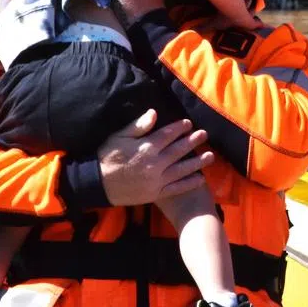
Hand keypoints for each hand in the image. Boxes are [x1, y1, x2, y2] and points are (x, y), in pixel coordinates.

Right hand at [97, 109, 214, 205]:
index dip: (179, 128)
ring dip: (197, 162)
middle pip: (178, 150)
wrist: (97, 184)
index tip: (188, 123)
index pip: (167, 135)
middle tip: (205, 135)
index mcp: (146, 147)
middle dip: (193, 141)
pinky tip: (200, 179)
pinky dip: (189, 183)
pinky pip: (176, 188)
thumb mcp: (118, 137)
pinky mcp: (155, 194)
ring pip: (182, 169)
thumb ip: (138, 126)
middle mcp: (154, 163)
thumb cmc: (107, 157)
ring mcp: (156, 180)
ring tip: (210, 156)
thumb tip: (154, 113)